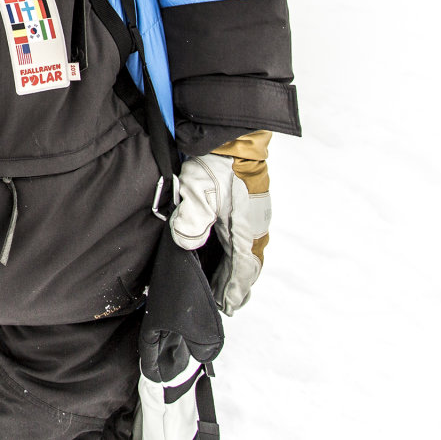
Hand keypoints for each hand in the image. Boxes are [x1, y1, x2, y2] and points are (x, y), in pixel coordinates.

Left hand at [168, 131, 271, 314]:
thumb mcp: (198, 189)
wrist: (230, 133)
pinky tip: (225, 254)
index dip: (235, 289)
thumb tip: (185, 242)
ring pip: (246, 251)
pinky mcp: (246, 205)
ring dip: (237, 269)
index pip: (243, 269)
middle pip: (247, 264)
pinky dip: (236, 252)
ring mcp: (252, 215)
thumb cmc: (217, 162)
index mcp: (246, 229)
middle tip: (224, 302)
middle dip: (236, 284)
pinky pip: (243, 237)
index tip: (227, 306)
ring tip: (224, 285)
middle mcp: (254, 226)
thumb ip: (192, 218)